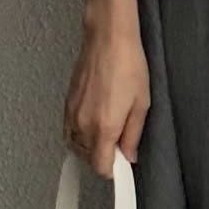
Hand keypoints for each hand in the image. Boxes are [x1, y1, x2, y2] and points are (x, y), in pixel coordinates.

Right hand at [63, 13, 150, 177]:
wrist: (108, 38)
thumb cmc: (129, 66)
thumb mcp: (142, 104)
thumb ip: (133, 134)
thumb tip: (129, 156)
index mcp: (104, 127)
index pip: (101, 166)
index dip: (114, 170)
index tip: (123, 165)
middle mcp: (83, 124)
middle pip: (87, 158)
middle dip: (103, 157)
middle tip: (120, 145)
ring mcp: (72, 114)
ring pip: (76, 146)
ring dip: (90, 147)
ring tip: (108, 133)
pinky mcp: (66, 103)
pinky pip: (69, 130)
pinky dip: (79, 134)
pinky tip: (94, 123)